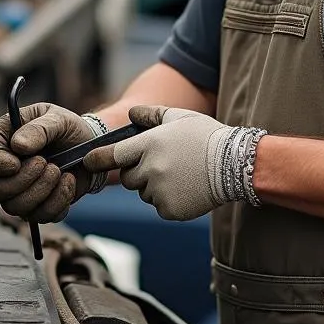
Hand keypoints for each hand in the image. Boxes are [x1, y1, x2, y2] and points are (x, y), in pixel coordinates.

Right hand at [0, 102, 101, 222]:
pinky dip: (58, 201)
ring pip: (16, 207)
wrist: (89, 145)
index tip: (17, 163)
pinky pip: (41, 216)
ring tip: (58, 170)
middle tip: (45, 163)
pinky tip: (69, 180)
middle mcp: (7, 168)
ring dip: (42, 190)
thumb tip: (18, 145)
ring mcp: (21, 190)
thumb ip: (39, 129)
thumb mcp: (57, 119)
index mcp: (4, 140)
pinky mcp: (39, 205)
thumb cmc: (68, 128)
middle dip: (23, 180)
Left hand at [83, 105, 243, 220]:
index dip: (97, 160)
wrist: (236, 163)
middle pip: (128, 178)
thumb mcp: (180, 117)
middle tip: (164, 164)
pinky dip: (169, 201)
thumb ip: (151, 115)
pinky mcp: (170, 209)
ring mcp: (159, 191)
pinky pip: (160, 206)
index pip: (112, 156)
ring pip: (144, 193)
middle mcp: (149, 168)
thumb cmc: (207, 136)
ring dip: (154, 187)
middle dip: (139, 172)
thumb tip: (131, 113)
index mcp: (148, 144)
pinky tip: (187, 189)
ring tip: (181, 175)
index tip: (87, 162)